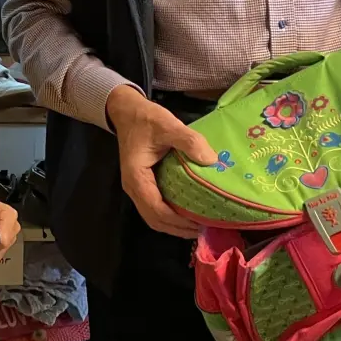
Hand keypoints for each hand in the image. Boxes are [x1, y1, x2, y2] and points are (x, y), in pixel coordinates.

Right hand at [106, 85, 215, 238]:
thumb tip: (212, 161)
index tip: (200, 223)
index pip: (156, 209)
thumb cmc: (146, 119)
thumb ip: (190, 141)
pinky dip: (171, 216)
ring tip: (199, 225)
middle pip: (154, 220)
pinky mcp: (143, 185)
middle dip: (178, 229)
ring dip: (174, 225)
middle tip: (204, 229)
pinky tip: (187, 212)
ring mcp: (137, 188)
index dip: (178, 221)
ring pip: (154, 217)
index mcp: (137, 177)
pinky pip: (155, 208)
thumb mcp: (169, 125)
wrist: (128, 111)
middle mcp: (134, 188)